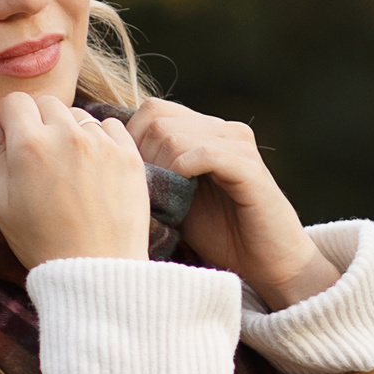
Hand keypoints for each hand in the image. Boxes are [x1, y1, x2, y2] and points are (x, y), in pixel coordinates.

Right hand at [0, 93, 150, 269]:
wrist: (95, 270)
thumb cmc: (42, 242)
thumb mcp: (2, 203)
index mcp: (28, 145)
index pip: (14, 101)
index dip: (9, 117)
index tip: (12, 135)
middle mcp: (66, 135)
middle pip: (47, 102)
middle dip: (39, 120)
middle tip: (41, 154)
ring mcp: (101, 143)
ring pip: (79, 114)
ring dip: (71, 129)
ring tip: (69, 166)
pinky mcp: (129, 155)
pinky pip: (110, 126)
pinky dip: (101, 138)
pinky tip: (94, 166)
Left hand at [125, 100, 337, 308]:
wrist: (267, 263)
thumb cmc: (219, 234)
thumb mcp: (175, 199)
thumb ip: (152, 173)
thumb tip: (106, 158)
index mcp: (206, 130)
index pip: (152, 110)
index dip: (131, 140)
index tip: (130, 178)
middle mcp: (224, 129)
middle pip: (157, 119)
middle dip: (141, 157)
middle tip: (146, 193)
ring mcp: (239, 145)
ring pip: (175, 136)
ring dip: (160, 170)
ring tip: (164, 201)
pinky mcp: (250, 168)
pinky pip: (204, 154)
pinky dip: (183, 173)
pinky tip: (182, 196)